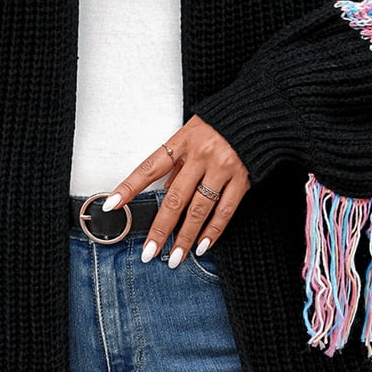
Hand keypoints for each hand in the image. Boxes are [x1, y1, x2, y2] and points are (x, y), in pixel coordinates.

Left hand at [102, 116, 250, 266]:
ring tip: (175, 257)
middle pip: (175, 198)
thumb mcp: (191, 135)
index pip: (150, 168)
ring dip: (186, 237)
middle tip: (149, 251)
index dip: (130, 187)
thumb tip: (164, 191)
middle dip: (161, 228)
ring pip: (200, 209)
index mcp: (183, 141)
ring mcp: (223, 168)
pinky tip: (203, 246)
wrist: (258, 115)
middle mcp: (202, 155)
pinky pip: (225, 211)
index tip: (113, 205)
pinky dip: (213, 231)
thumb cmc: (220, 124)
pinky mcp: (242, 179)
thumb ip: (177, 163)